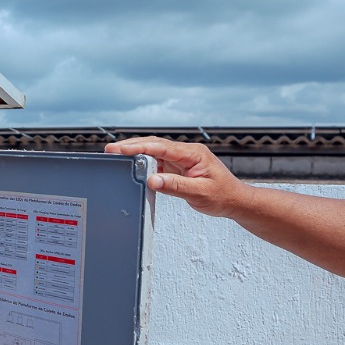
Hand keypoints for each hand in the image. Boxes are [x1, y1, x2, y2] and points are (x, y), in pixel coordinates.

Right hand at [104, 137, 251, 218]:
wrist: (235, 200)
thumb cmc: (223, 196)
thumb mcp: (200, 193)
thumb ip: (176, 186)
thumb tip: (152, 180)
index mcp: (193, 153)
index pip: (161, 147)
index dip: (138, 147)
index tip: (120, 149)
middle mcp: (186, 152)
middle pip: (154, 144)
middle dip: (131, 146)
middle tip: (110, 150)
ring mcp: (182, 159)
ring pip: (155, 152)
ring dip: (136, 153)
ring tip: (116, 157)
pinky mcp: (179, 167)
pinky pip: (159, 161)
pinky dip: (144, 163)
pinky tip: (133, 167)